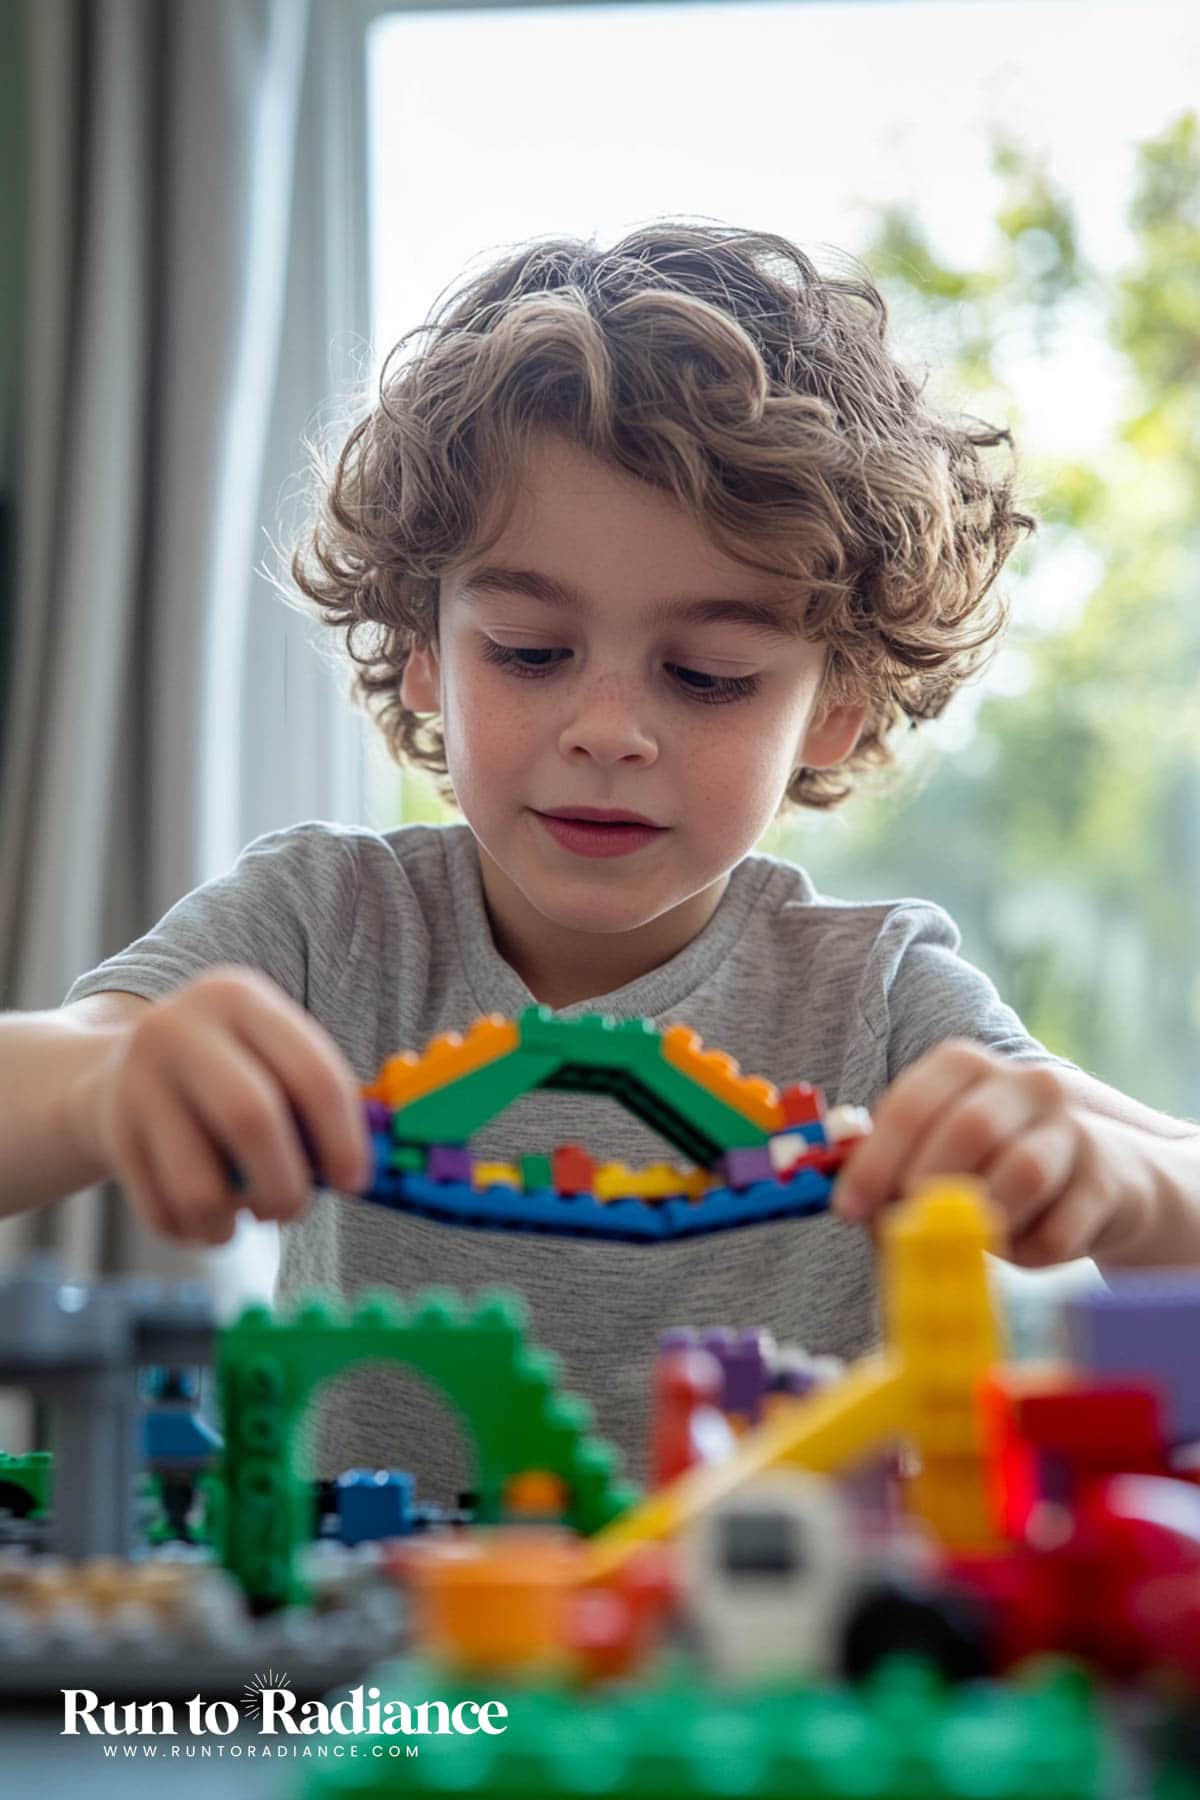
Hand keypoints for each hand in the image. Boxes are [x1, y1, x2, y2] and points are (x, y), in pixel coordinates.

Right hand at [72, 967, 372, 1246]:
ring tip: (248, 1216)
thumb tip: (381, 1163)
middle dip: (287, 1184)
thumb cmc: (227, 1071)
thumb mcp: (267, 1054)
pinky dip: (198, 1231)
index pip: (311, 1073)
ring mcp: (136, 1080)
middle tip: (296, 1208)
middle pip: (252, 1119)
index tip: (354, 1181)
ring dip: (237, 1220)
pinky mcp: (111, 1134)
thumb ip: (317, 1096)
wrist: (116, 1071)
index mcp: (238, 997)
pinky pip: (164, 1210)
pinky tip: (211, 1217)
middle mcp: (180, 1028)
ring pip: (200, 1183)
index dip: (344, 1138)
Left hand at [832, 1039, 1156, 1266]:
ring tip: (972, 1240)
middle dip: (930, 1187)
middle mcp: (1023, 1083)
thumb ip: (893, 1172)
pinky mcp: (1106, 1178)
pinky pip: (1060, 1227)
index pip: (912, 1103)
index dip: (876, 1161)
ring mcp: (1071, 1126)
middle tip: (911, 1231)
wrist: (1105, 1183)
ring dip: (986, 1220)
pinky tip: (1020, 1250)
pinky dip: (1028, 1253)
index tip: (850, 1211)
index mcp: (965, 1067)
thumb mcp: (941, 1157)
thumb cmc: (996, 1169)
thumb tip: (853, 1207)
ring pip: (1022, 1172)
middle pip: (971, 1128)